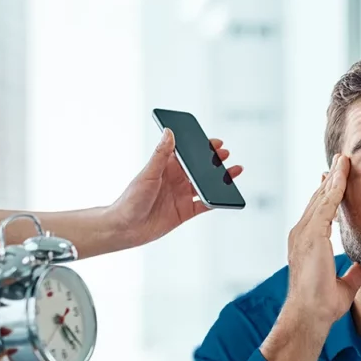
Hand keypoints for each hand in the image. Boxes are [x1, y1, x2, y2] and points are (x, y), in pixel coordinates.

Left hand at [106, 129, 243, 247]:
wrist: (126, 228)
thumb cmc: (130, 199)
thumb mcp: (148, 173)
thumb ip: (161, 154)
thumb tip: (169, 132)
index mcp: (166, 168)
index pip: (186, 154)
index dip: (200, 148)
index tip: (214, 142)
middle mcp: (175, 181)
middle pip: (199, 169)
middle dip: (213, 161)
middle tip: (226, 154)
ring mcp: (181, 196)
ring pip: (205, 185)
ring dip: (219, 179)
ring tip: (234, 171)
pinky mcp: (185, 211)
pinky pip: (205, 204)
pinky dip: (216, 200)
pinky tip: (225, 196)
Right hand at [284, 154, 360, 326]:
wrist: (310, 315)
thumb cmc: (322, 305)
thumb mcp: (345, 284)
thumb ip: (355, 272)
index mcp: (308, 243)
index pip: (320, 211)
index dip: (330, 194)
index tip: (338, 180)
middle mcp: (302, 234)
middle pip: (318, 199)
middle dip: (331, 179)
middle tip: (342, 160)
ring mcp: (304, 233)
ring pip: (321, 197)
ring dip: (334, 178)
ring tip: (344, 160)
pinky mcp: (311, 236)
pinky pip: (324, 206)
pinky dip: (333, 188)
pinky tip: (342, 175)